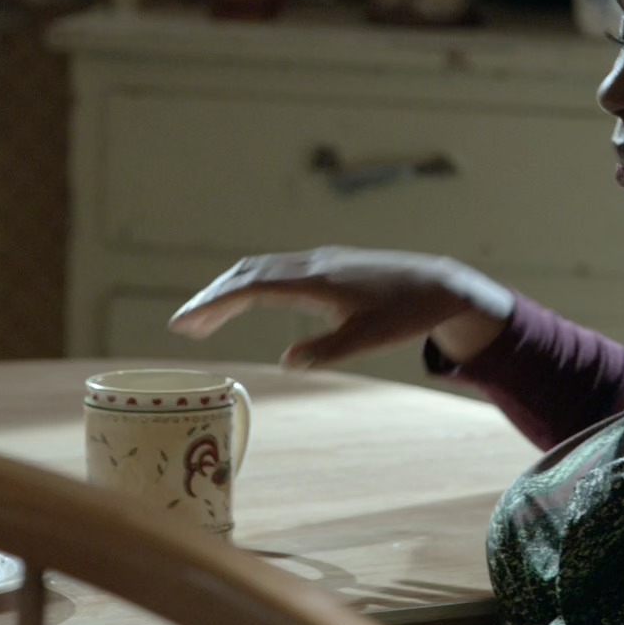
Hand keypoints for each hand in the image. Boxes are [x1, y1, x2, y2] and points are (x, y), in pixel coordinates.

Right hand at [169, 247, 513, 369]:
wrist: (441, 286)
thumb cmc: (407, 314)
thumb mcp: (369, 339)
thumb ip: (328, 350)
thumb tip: (287, 362)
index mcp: (318, 280)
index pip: (253, 286)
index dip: (216, 302)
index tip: (185, 322)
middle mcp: (313, 265)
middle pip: (248, 274)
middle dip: (212, 298)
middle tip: (182, 327)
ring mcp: (319, 263)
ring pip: (261, 270)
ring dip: (229, 291)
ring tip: (204, 320)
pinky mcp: (327, 267)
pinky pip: (277, 271)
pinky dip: (250, 286)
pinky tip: (243, 302)